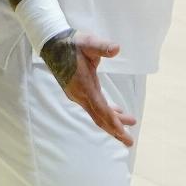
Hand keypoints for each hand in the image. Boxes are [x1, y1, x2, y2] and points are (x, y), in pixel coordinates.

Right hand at [40, 29, 136, 146]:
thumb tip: (116, 48)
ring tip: (131, 125)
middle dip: (115, 130)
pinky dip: (107, 112)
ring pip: (97, 113)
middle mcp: (79, 95)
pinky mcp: (79, 92)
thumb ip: (102, 47)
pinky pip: (94, 107)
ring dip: (113, 121)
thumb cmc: (73, 42)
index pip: (100, 108)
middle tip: (130, 142)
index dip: (112, 121)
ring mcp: (78, 95)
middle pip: (99, 117)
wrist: (53, 44)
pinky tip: (118, 112)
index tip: (122, 132)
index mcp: (84, 86)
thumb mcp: (89, 42)